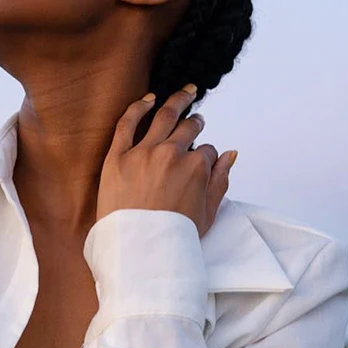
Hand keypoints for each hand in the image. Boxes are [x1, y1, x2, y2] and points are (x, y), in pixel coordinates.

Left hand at [96, 86, 237, 238]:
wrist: (138, 252)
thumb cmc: (173, 237)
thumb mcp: (208, 213)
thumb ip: (221, 180)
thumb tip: (231, 154)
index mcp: (196, 167)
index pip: (207, 150)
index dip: (207, 156)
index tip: (202, 162)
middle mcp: (171, 154)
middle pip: (188, 129)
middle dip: (195, 123)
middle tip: (196, 120)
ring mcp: (143, 153)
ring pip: (163, 117)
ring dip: (176, 102)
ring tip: (184, 94)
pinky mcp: (117, 157)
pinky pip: (127, 123)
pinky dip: (138, 107)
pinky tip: (148, 99)